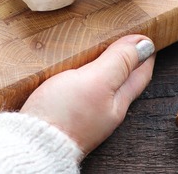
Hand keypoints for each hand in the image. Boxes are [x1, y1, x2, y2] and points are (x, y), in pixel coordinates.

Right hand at [20, 35, 155, 155]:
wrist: (32, 144)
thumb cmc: (65, 115)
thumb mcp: (97, 81)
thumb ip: (119, 62)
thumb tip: (145, 45)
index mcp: (118, 101)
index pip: (139, 73)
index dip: (143, 52)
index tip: (144, 33)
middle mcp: (104, 109)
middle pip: (122, 80)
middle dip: (125, 59)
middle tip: (125, 37)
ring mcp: (84, 113)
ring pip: (100, 85)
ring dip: (102, 67)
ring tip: (99, 48)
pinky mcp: (64, 114)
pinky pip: (80, 91)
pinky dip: (81, 76)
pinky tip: (70, 71)